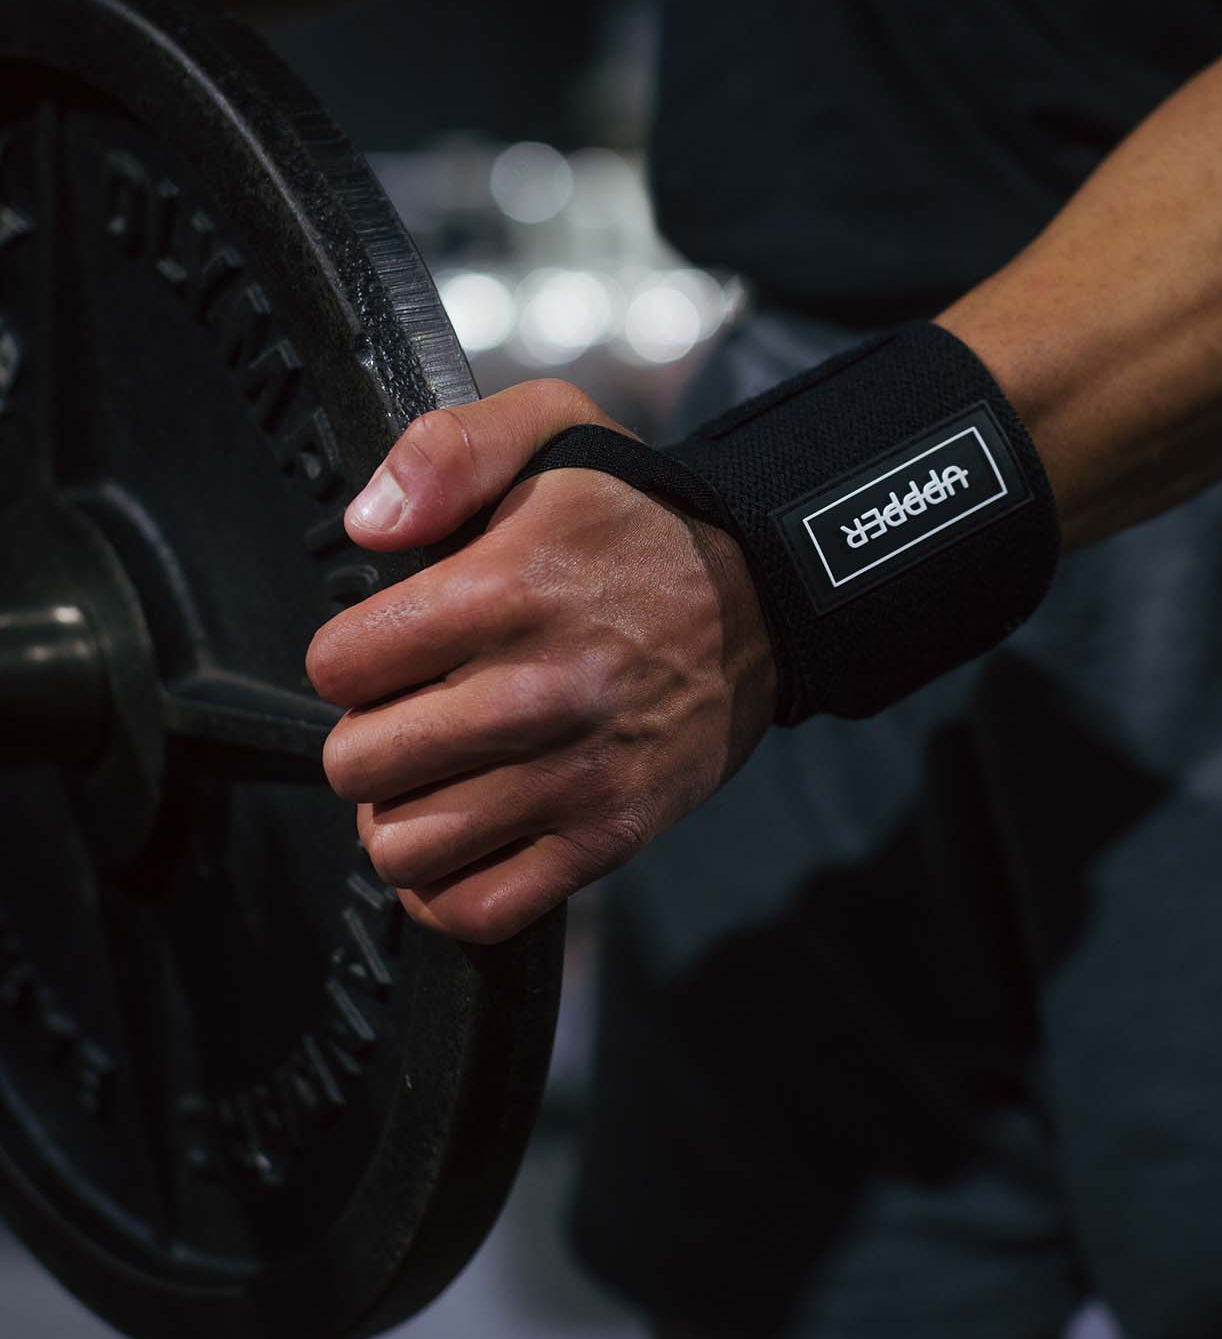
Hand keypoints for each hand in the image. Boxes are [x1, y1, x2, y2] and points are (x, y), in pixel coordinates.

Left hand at [305, 379, 777, 943]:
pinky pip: (478, 908)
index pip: (338, 666)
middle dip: (367, 736)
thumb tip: (366, 529)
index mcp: (508, 588)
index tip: (390, 646)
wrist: (766, 595)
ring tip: (434, 775)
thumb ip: (445, 450)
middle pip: (359, 764)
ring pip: (403, 846)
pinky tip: (461, 836)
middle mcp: (538, 691)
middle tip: (412, 711)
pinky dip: (447, 887)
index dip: (349, 655)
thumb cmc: (635, 518)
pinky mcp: (609, 835)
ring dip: (400, 814)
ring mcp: (576, 774)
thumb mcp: (550, 429)